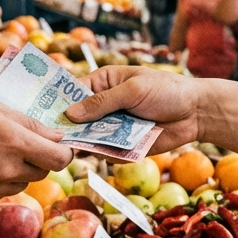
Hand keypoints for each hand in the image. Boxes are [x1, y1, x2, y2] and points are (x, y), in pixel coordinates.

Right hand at [0, 99, 72, 206]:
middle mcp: (6, 169)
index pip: (60, 158)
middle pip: (43, 171)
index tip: (58, 146)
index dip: (64, 152)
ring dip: (18, 171)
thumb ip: (31, 125)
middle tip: (21, 145)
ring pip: (22, 183)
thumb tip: (57, 137)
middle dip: (39, 159)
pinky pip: (0, 192)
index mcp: (14, 142)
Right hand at [67, 66, 203, 152]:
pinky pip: (107, 153)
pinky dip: (108, 154)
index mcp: (103, 83)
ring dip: (87, 145)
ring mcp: (112, 127)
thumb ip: (103, 102)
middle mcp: (104, 106)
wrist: (196, 112)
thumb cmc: (167, 91)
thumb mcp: (134, 90)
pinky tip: (111, 153)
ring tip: (81, 148)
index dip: (57, 104)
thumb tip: (70, 113)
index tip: (41, 117)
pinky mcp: (123, 145)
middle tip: (56, 140)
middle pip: (76, 121)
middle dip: (69, 130)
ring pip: (89, 139)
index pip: (72, 93)